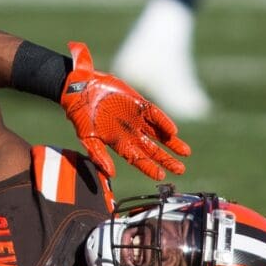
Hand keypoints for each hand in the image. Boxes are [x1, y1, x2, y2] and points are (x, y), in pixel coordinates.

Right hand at [59, 42, 190, 179]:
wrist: (80, 90)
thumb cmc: (80, 116)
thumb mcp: (87, 138)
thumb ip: (99, 156)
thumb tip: (110, 174)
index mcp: (119, 143)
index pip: (137, 159)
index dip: (149, 167)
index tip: (160, 175)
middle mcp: (130, 133)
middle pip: (152, 149)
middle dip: (166, 159)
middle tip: (180, 169)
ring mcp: (136, 118)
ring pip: (158, 133)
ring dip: (171, 143)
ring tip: (185, 152)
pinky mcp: (139, 103)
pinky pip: (155, 114)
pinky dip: (164, 122)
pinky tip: (173, 131)